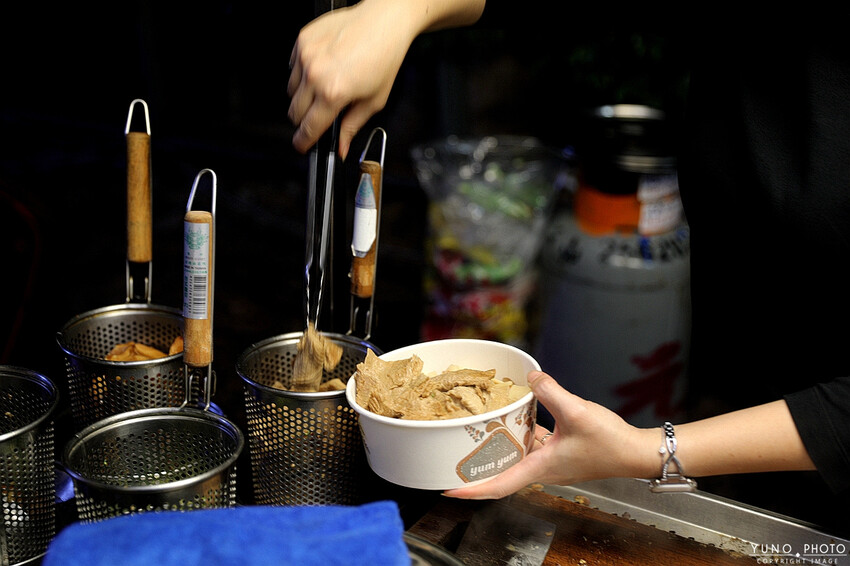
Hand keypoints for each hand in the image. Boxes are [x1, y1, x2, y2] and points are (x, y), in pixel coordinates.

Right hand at [287, 1, 414, 159]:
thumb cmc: (383, 56)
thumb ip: (352, 126)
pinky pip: (292, 66)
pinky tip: (323, 67)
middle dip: (305, 119)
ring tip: (327, 85)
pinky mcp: (302, 40)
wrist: (383, 22)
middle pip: (294, 112)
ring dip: (303, 95)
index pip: (309, 128)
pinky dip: (303, 72)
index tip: (302, 145)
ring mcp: (306, 55)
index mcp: (333, 92)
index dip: (304, 142)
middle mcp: (315, 74)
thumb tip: (341, 147)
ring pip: (291, 90)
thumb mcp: (373, 100)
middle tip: (320, 114)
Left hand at [442, 371, 655, 499]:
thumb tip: (530, 377)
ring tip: (477, 432)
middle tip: (453, 457)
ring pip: (515, 456)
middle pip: (500, 473)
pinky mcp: (559, 451)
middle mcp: (541, 468)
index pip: (497, 486)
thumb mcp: (577, 412)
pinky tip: (518, 414)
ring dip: (497, 447)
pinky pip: (531, 443)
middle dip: (476, 468)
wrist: (635, 451)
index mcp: (539, 468)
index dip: (471, 490)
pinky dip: (520, 432)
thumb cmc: (610, 443)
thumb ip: (550, 392)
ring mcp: (550, 461)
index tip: (448, 489)